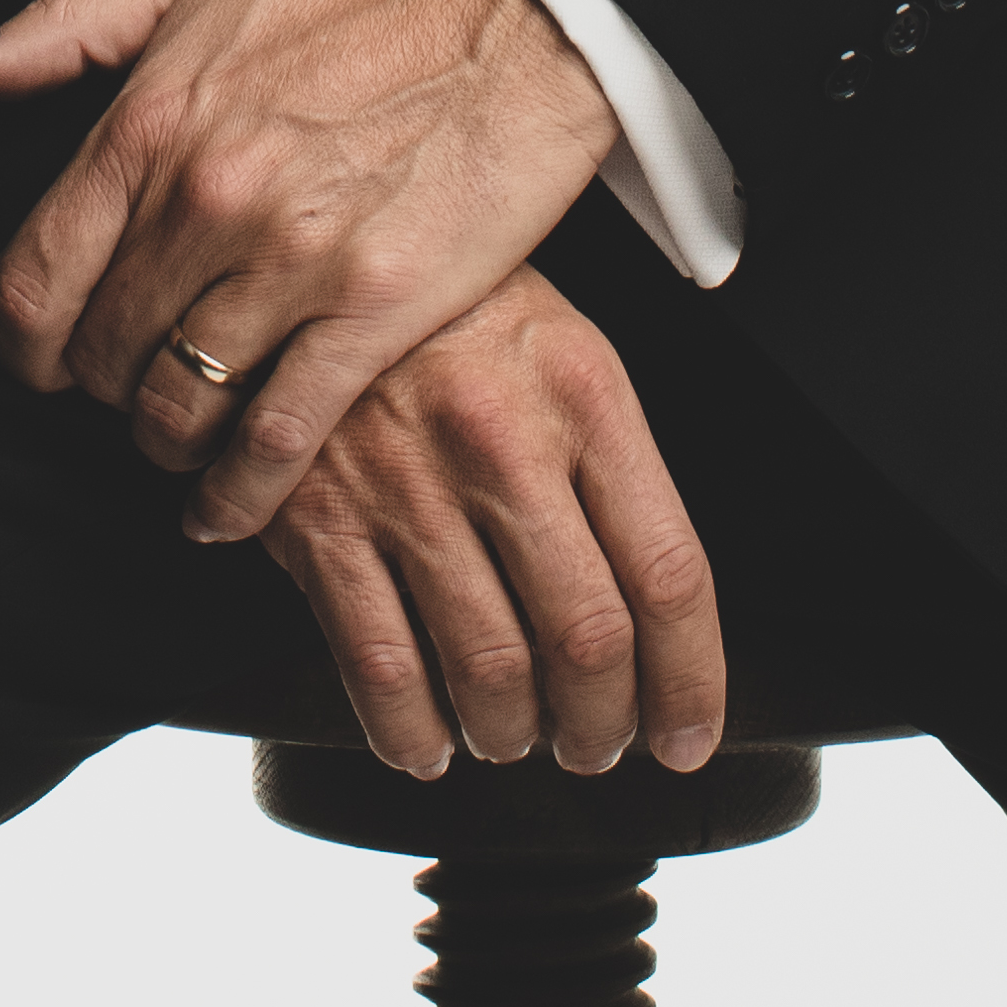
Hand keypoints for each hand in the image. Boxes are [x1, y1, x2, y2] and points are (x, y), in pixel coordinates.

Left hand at [0, 0, 620, 542]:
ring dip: (168, 443)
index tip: (43, 365)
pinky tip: (222, 513)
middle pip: (103, 357)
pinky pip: (273, 441)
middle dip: (105, 390)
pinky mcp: (372, 313)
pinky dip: (235, 498)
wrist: (517, 22)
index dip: (24, 347)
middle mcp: (207, 196)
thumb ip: (66, 27)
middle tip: (131, 391)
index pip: (33, 282)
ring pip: (180, 408)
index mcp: (151, 119)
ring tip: (183, 439)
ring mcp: (291, 260)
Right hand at [262, 270, 725, 779]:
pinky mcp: (322, 522)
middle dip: (603, 725)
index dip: (691, 682)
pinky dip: (413, 733)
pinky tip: (430, 739)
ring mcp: (410, 488)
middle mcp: (504, 444)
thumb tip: (651, 610)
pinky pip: (381, 669)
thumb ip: (611, 469)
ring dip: (514, 735)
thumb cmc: (453, 312)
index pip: (668, 572)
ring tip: (515, 734)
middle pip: (587, 640)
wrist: (314, 264)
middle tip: (597, 742)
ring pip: (490, 672)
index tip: (689, 733)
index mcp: (584, 396)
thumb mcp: (562, 349)